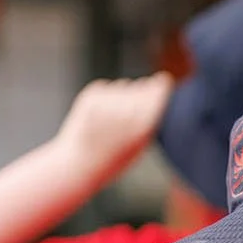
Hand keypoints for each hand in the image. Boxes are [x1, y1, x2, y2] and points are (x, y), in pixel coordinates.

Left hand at [53, 73, 175, 177]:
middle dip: (143, 96)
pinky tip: (103, 116)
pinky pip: (110, 87)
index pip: (160, 87)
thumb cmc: (116, 156)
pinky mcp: (92, 94)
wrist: (79, 162)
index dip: (163, 89)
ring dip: (126, 97)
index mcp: (143, 123)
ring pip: (126, 85)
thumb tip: (160, 81)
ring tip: (115, 121)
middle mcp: (126, 108)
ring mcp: (107, 100)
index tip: (162, 94)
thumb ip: (154, 113)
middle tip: (132, 118)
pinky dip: (109, 98)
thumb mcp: (143, 140)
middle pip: (144, 85)